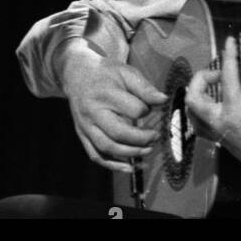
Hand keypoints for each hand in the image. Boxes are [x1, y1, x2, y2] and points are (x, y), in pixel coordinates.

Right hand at [58, 39, 167, 172]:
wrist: (77, 74)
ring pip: (107, 148)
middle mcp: (93, 112)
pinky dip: (113, 165)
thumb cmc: (105, 73)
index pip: (133, 109)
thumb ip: (145, 87)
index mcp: (106, 93)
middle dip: (142, 139)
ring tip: (148, 150)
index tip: (152, 109)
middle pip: (118, 133)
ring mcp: (85, 126)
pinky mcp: (82, 135)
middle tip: (156, 136)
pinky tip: (130, 168)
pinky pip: (96, 155)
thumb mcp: (126, 72)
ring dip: (130, 154)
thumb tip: (163, 100)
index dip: (146, 111)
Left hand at [185, 36, 240, 188]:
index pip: (227, 77)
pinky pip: (199, 124)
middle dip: (202, 78)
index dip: (229, 56)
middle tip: (219, 73)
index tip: (230, 42)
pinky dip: (201, 110)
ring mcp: (217, 134)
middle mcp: (220, 124)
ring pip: (192, 111)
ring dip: (198, 94)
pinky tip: (215, 103)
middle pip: (194, 96)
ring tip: (215, 86)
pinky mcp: (219, 141)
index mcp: (235, 113)